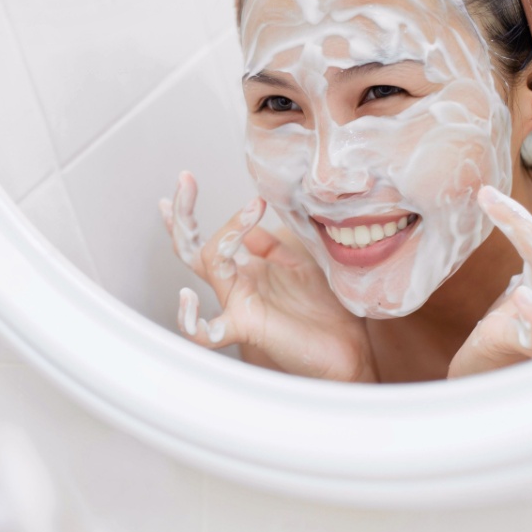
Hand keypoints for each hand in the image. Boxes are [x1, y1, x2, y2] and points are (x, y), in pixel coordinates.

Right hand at [160, 171, 376, 381]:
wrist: (347, 352)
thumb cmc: (325, 313)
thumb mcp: (300, 265)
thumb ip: (274, 247)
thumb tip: (254, 225)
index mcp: (247, 271)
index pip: (210, 237)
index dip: (190, 213)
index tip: (184, 179)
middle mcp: (236, 286)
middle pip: (194, 248)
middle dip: (184, 214)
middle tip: (184, 181)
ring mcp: (238, 306)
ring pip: (208, 267)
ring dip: (223, 237)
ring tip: (249, 215)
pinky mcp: (247, 328)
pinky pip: (207, 332)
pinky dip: (191, 320)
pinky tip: (187, 299)